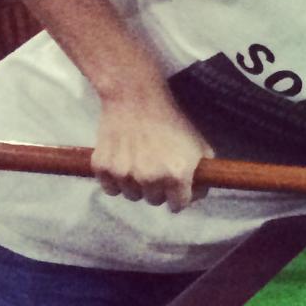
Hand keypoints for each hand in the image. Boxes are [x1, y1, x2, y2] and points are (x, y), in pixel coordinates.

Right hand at [93, 92, 213, 210]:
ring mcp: (124, 174)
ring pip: (132, 196)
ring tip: (139, 164)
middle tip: (157, 170)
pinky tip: (122, 163)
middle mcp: (150, 178)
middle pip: (154, 201)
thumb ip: (202, 174)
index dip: (178, 197)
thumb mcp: (199, 147)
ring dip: (137, 186)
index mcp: (177, 175)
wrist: (137, 100)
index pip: (177, 205)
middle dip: (158, 190)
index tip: (176, 190)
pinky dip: (115, 181)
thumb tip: (197, 195)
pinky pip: (110, 188)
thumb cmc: (172, 122)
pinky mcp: (103, 167)